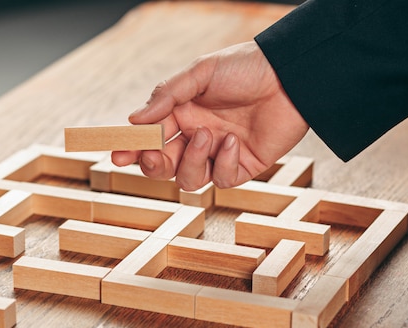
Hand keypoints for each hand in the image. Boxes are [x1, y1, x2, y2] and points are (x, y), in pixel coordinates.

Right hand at [111, 41, 308, 189]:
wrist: (290, 76)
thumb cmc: (245, 67)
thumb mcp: (200, 73)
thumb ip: (166, 96)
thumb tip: (134, 119)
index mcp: (182, 114)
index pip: (149, 138)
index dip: (132, 149)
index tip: (117, 155)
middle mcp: (196, 137)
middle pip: (163, 166)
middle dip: (154, 164)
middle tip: (152, 154)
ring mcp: (218, 154)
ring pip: (189, 179)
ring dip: (192, 161)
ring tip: (207, 135)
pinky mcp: (242, 166)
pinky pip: (222, 180)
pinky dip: (224, 164)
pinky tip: (234, 142)